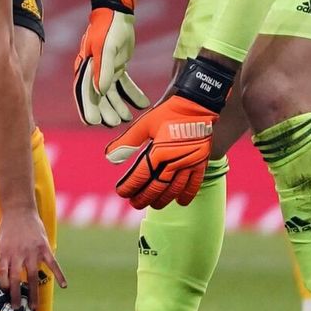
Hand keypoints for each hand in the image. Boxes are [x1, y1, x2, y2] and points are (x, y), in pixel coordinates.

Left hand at [0, 208, 66, 298]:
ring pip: (33, 276)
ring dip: (34, 292)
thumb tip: (1, 275)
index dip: (3, 285)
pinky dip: (59, 274)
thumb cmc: (8, 227)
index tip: (6, 293)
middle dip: (16, 295)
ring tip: (34, 306)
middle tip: (17, 308)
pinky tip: (64, 285)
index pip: (2, 274)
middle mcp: (17, 254)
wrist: (19, 210)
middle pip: (16, 279)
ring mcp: (32, 251)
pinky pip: (52, 264)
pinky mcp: (44, 247)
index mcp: (4, 253)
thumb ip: (2, 258)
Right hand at [75, 0, 149, 127]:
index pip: (84, 92)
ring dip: (119, 105)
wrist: (118, 13)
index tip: (92, 122)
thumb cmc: (109, 28)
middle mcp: (93, 71)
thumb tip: (101, 91)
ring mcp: (105, 69)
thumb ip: (103, 69)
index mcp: (86, 67)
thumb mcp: (106, 48)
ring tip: (128, 118)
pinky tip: (142, 103)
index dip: (87, 107)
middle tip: (115, 123)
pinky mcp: (116, 65)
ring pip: (111, 92)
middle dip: (105, 110)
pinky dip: (131, 94)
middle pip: (98, 96)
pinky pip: (124, 84)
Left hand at [106, 55, 231, 209]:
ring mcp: (191, 162)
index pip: (141, 175)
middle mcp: (176, 160)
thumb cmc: (167, 112)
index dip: (130, 186)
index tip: (121, 193)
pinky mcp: (202, 161)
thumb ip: (127, 142)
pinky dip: (187, 194)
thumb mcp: (143, 124)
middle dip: (144, 197)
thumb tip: (109, 158)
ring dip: (164, 199)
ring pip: (176, 188)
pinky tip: (180, 202)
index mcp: (159, 151)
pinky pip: (195, 183)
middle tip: (134, 204)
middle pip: (158, 186)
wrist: (197, 104)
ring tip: (154, 206)